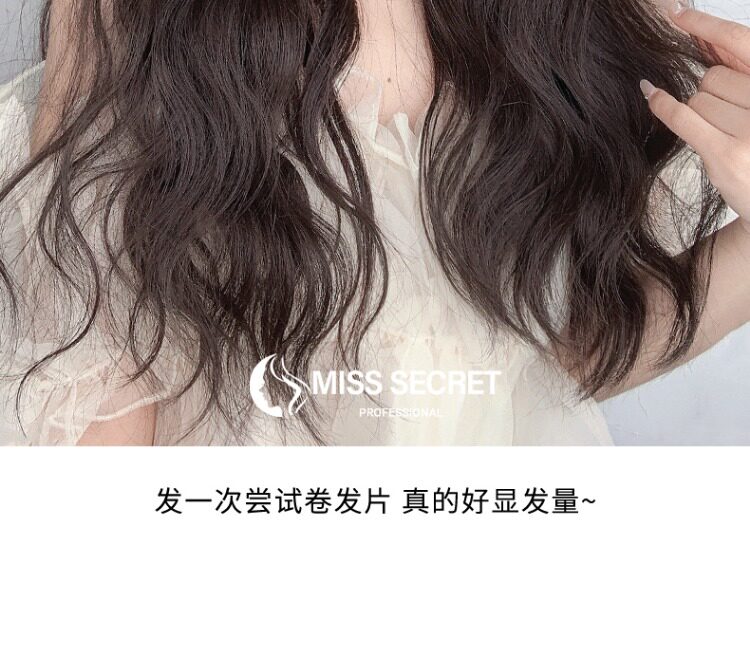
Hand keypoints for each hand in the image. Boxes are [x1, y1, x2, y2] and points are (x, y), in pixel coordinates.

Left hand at [640, 1, 749, 232]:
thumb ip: (738, 70)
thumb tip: (700, 36)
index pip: (742, 44)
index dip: (707, 27)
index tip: (677, 11)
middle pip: (713, 77)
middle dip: (711, 93)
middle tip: (730, 121)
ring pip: (698, 98)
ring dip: (700, 113)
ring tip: (726, 136)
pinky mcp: (727, 154)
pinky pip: (683, 117)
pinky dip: (663, 105)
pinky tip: (650, 94)